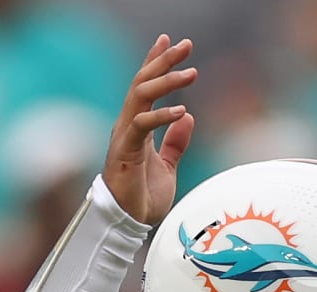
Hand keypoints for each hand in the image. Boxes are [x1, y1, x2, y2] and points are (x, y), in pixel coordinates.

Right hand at [103, 34, 197, 224]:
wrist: (128, 223)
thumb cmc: (142, 198)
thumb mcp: (168, 167)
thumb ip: (175, 142)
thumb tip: (188, 117)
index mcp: (136, 125)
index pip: (146, 86)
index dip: (156, 62)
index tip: (169, 41)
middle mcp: (128, 124)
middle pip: (143, 82)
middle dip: (163, 61)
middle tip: (186, 45)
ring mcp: (125, 135)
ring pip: (141, 96)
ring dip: (166, 81)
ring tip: (191, 73)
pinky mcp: (125, 150)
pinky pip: (141, 124)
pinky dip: (161, 116)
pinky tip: (182, 111)